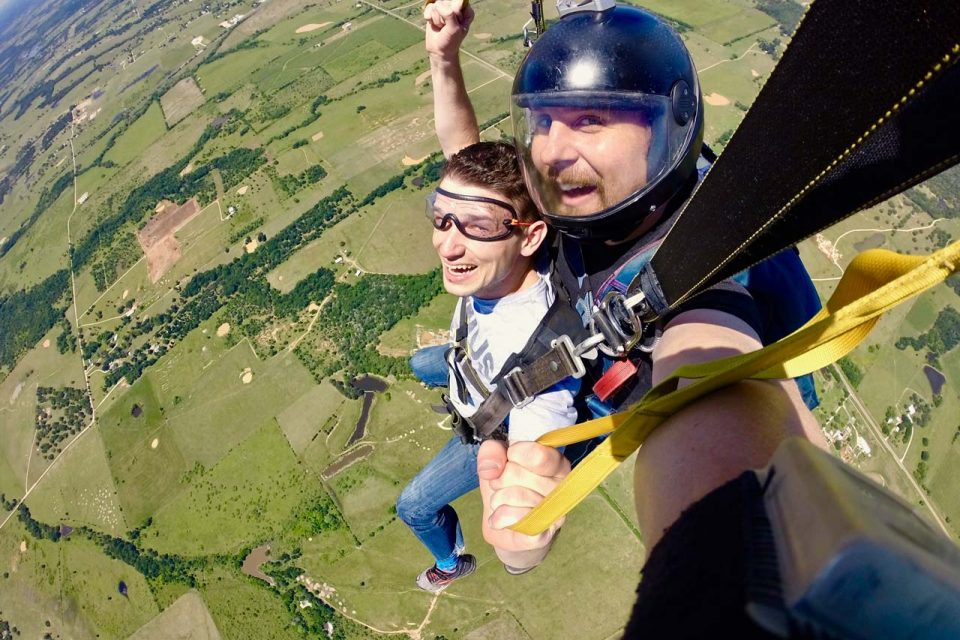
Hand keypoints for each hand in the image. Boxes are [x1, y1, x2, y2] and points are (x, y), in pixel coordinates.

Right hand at [424, 0, 474, 61]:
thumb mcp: (454, 29)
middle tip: (446, 27)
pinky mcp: (434, 10)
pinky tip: (434, 24)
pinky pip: (429, 6)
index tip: (455, 23)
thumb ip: (449, 14)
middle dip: (443, 16)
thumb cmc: (451, 41)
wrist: (439, 50)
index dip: (454, 12)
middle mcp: (456, 7)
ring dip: (436, 19)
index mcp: (466, 11)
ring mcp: (445, 7)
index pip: (457, 1)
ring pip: (436, 4)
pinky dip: (429, 17)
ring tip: (441, 27)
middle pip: (445, 2)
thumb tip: (438, 5)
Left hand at [477, 440, 569, 565]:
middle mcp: (562, 487)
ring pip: (515, 495)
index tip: (510, 458)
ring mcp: (555, 512)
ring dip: (497, 498)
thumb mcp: (495, 459)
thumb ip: (491, 451)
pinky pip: (515, 518)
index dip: (513, 454)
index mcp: (557, 462)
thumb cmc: (505, 486)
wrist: (503, 523)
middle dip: (500, 478)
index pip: (537, 453)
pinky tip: (499, 518)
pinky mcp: (543, 534)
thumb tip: (492, 469)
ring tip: (501, 501)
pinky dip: (498, 517)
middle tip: (503, 485)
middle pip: (517, 473)